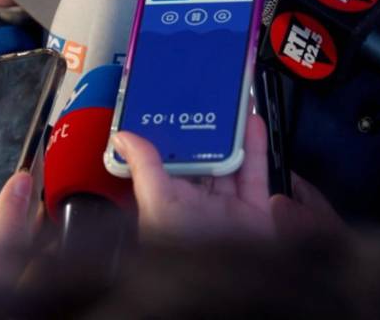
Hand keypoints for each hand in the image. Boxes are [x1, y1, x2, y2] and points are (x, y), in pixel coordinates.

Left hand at [113, 113, 341, 241]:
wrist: (228, 284)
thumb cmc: (183, 257)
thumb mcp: (159, 206)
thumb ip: (146, 169)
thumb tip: (123, 137)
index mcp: (170, 199)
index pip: (168, 158)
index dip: (172, 132)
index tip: (174, 104)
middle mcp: (198, 201)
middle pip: (204, 156)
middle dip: (208, 127)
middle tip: (209, 95)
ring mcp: (228, 205)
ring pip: (231, 161)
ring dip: (234, 131)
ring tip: (233, 99)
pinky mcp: (255, 210)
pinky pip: (256, 173)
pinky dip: (256, 147)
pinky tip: (252, 122)